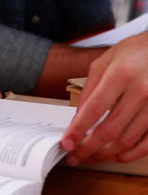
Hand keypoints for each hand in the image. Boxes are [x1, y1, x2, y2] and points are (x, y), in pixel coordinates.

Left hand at [61, 32, 147, 164]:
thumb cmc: (134, 52)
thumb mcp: (105, 61)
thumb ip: (90, 88)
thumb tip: (78, 117)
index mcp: (121, 73)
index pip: (95, 108)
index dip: (79, 129)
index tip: (68, 143)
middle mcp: (140, 90)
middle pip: (110, 129)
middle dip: (89, 148)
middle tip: (76, 156)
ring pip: (127, 140)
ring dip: (106, 153)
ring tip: (92, 155)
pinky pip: (147, 143)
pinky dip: (130, 154)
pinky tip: (118, 155)